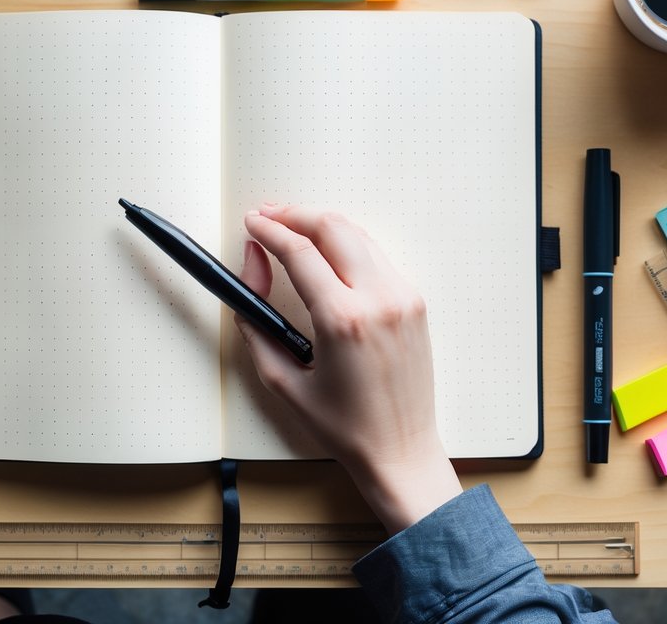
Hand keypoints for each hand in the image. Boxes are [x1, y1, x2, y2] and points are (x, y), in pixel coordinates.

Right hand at [236, 204, 461, 533]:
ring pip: (358, 235)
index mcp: (343, 320)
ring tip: (291, 226)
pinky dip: (347, 244)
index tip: (251, 223)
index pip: (300, 251)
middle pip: (332, 227)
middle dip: (294, 215)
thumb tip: (252, 270)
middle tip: (267, 216)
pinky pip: (377, 256)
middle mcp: (379, 300)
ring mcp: (403, 298)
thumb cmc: (343, 426)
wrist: (401, 451)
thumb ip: (256, 321)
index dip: (269, 230)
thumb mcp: (282, 379)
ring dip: (322, 224)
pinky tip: (326, 250)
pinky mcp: (415, 303)